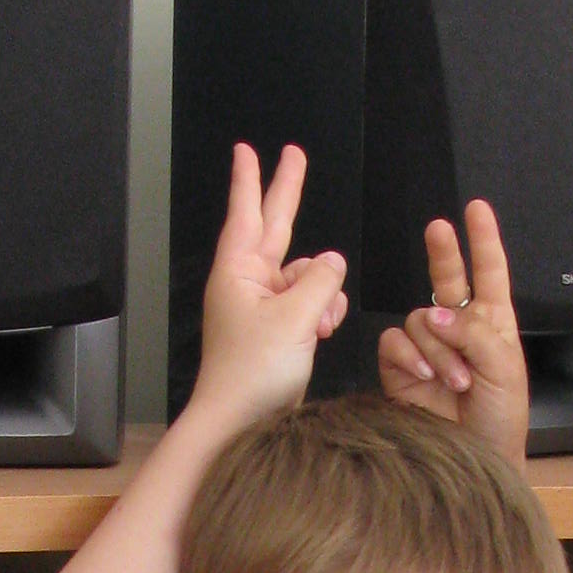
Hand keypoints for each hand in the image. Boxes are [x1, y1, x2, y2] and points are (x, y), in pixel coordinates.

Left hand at [188, 143, 347, 430]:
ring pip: (307, 277)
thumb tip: (333, 261)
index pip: (247, 212)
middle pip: (275, 228)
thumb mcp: (296, 318)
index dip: (252, 179)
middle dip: (288, 194)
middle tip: (294, 155)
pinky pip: (310, 304)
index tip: (247, 149)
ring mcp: (263, 306)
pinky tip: (323, 333)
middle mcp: (248, 282)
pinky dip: (322, 313)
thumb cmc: (253, 371)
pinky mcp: (278, 329)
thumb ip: (321, 281)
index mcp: (239, 271)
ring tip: (321, 325)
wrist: (238, 423)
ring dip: (323, 293)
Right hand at [377, 201, 531, 467]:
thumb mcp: (504, 368)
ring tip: (456, 380)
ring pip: (420, 319)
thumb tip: (435, 314)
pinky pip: (395, 342)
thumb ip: (474, 332)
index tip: (477, 209)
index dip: (484, 240)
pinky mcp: (401, 367)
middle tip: (438, 228)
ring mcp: (428, 347)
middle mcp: (459, 330)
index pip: (489, 273)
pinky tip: (423, 374)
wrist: (474, 458)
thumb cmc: (500, 417)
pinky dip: (410, 355)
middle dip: (444, 252)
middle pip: (447, 278)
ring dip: (438, 347)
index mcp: (493, 324)